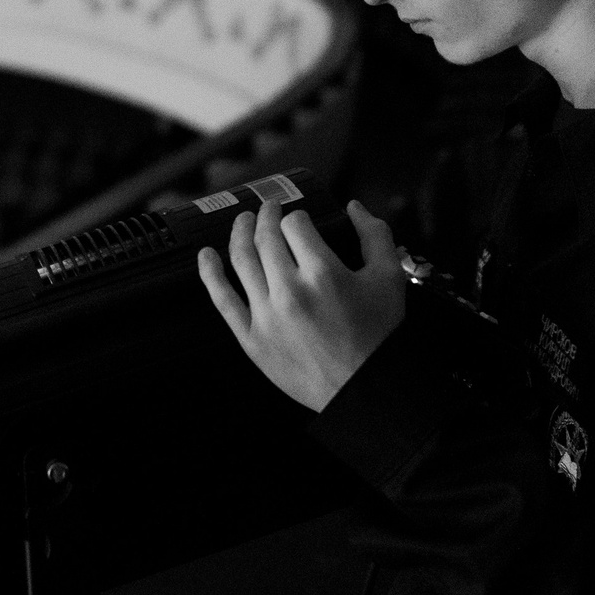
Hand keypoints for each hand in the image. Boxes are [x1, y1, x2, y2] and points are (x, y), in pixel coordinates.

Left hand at [197, 198, 406, 412]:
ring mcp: (266, 315)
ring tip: (243, 222)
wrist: (362, 387)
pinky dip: (210, 274)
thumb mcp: (388, 278)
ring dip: (239, 233)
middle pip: (265, 238)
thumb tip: (354, 207)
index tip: (299, 220)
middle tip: (268, 209)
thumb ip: (375, 235)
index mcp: (323, 272)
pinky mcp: (251, 338)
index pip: (295, 225)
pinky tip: (205, 256)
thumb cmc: (377, 335)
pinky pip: (223, 300)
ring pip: (241, 261)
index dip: (296, 216)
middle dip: (266, 216)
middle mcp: (290, 291)